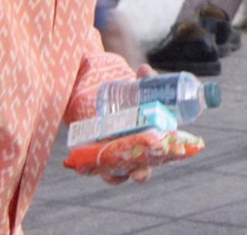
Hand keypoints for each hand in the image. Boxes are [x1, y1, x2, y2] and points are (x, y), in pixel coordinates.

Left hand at [98, 63, 156, 184]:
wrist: (113, 104)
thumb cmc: (136, 100)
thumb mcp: (142, 91)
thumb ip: (145, 81)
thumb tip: (143, 69)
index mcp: (154, 140)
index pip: (162, 154)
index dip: (163, 158)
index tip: (167, 155)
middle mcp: (137, 153)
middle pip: (142, 170)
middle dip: (140, 174)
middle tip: (139, 175)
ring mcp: (118, 157)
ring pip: (117, 174)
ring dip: (112, 176)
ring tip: (107, 173)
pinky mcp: (99, 156)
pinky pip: (95, 168)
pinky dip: (88, 169)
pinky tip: (80, 167)